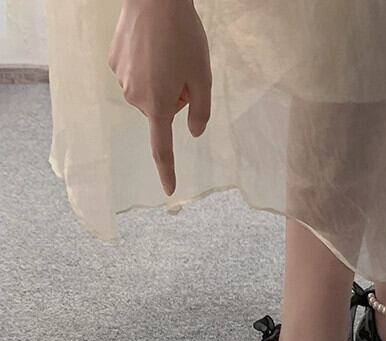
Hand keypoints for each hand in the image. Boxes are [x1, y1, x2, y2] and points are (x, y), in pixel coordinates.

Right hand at [109, 0, 211, 194]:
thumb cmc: (183, 37)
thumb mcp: (203, 77)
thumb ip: (201, 111)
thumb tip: (194, 132)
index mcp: (159, 105)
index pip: (163, 148)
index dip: (167, 170)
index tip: (170, 190)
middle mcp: (135, 97)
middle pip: (162, 111)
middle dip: (176, 98)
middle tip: (184, 69)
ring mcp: (122, 79)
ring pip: (149, 93)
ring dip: (162, 81)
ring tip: (167, 52)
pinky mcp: (114, 62)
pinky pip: (136, 75)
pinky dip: (147, 66)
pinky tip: (151, 44)